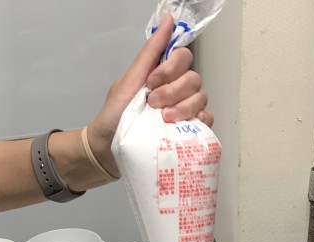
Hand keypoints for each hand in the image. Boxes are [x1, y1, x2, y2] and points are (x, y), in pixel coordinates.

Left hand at [87, 14, 212, 176]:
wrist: (107, 150)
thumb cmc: (114, 115)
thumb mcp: (129, 81)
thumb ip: (149, 53)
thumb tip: (168, 20)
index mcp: (162, 75)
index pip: (183, 58)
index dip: (170, 69)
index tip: (150, 83)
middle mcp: (176, 90)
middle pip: (193, 79)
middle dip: (173, 91)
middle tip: (152, 105)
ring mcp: (183, 110)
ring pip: (201, 98)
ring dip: (183, 108)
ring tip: (163, 120)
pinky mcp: (187, 131)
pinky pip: (206, 120)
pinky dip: (198, 121)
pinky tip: (182, 128)